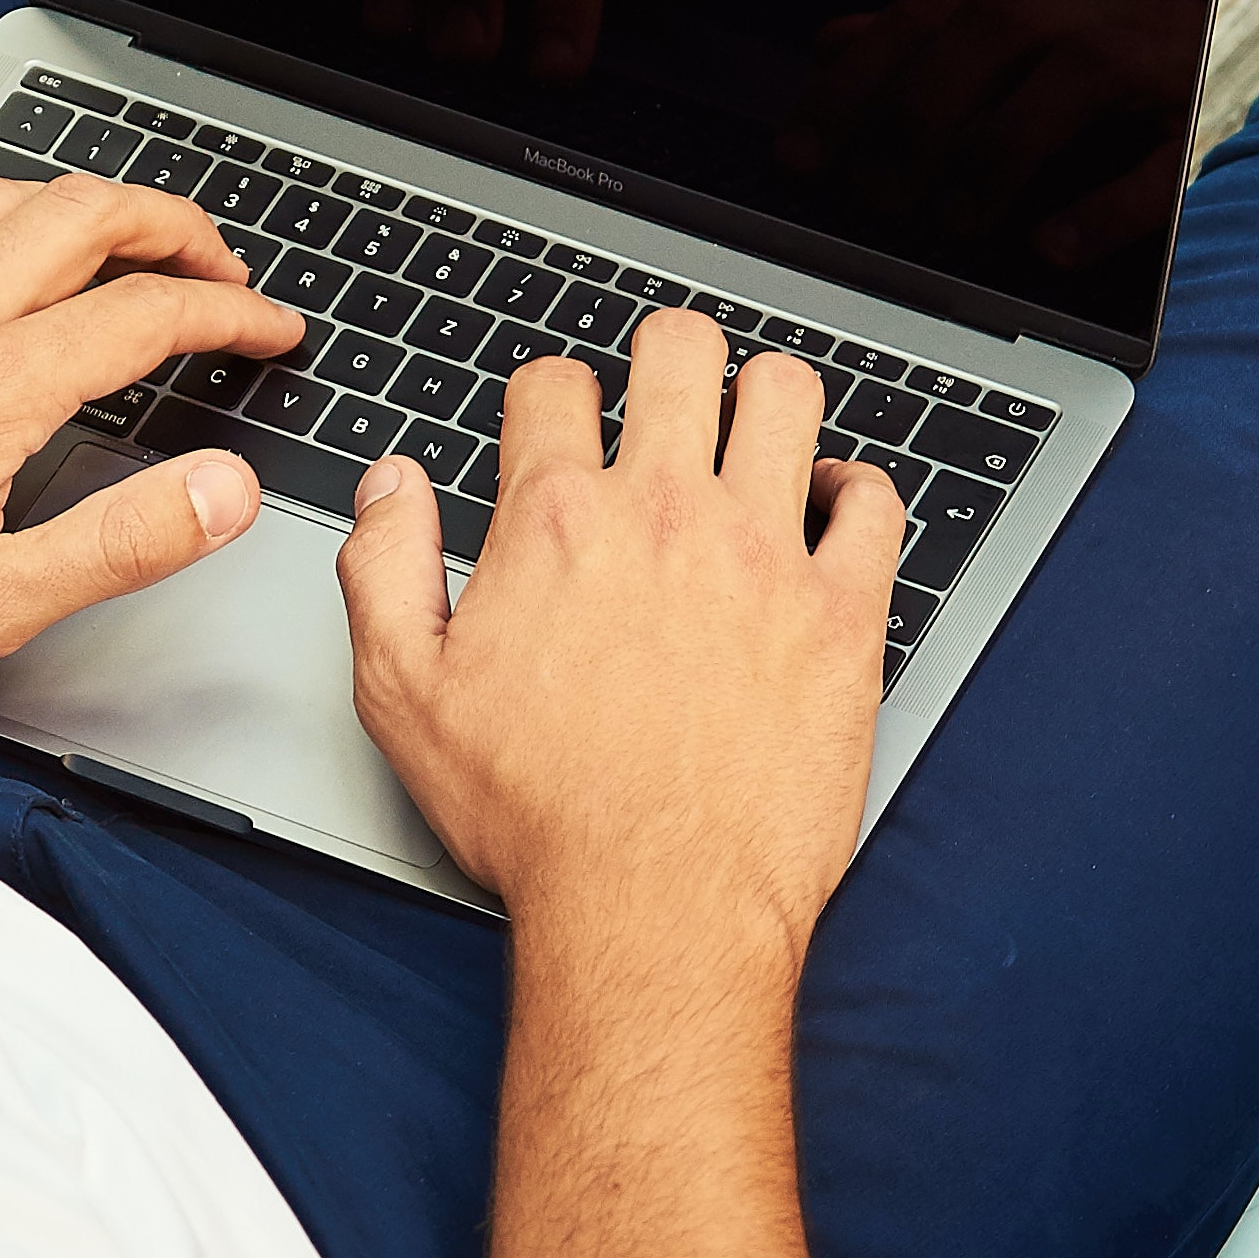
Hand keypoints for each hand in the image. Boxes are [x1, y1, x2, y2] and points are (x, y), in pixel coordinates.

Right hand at [335, 308, 901, 930]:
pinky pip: (876, 503)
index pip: (554, 386)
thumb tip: (390, 486)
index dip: (551, 395)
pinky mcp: (843, 614)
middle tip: (670, 390)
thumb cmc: (538, 818)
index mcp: (556, 523)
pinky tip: (834, 506)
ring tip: (757, 428)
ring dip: (768, 397)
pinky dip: (858, 489)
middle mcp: (664, 515)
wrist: (655, 905)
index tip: (563, 425)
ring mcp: (764, 555)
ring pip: (786, 396)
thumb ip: (382, 570)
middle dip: (668, 355)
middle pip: (680, 352)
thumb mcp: (403, 696)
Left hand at [779, 0, 1201, 273]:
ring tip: (949, 227)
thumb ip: (932, 39)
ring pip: (1069, 87)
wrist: (1254, 45)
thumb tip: (830, 44)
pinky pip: (1159, 165)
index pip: (926, 18)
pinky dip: (1103, 210)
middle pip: (987, 39)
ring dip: (994, 161)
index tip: (798, 156)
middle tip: (872, 199)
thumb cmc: (1119, 57)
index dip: (852, 88)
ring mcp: (1156, 56)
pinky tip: (1051, 248)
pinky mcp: (1204, 118)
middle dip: (913, 122)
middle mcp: (1091, 4)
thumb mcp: (1022, 34)